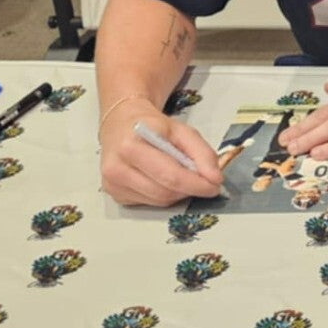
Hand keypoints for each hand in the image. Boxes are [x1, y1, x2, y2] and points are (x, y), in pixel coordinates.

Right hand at [99, 99, 222, 206]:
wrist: (121, 124)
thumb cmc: (152, 127)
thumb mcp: (181, 130)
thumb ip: (202, 152)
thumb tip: (215, 178)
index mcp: (131, 146)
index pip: (170, 175)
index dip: (197, 184)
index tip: (215, 184)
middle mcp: (116, 167)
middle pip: (164, 192)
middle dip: (190, 190)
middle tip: (204, 182)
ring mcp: (112, 184)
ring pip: (158, 201)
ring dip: (178, 193)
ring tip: (182, 177)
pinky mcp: (114, 194)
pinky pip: (149, 203)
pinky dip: (164, 195)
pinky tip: (163, 180)